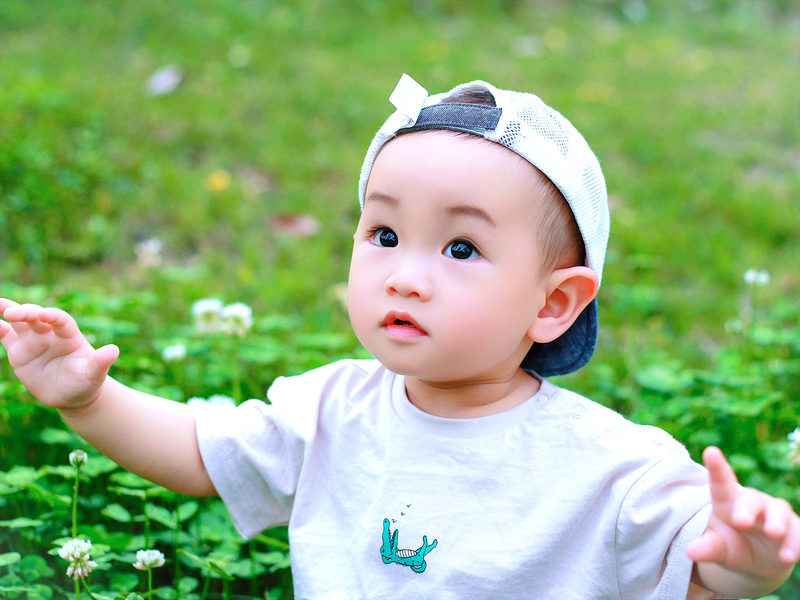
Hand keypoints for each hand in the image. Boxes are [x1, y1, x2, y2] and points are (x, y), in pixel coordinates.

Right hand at [0, 299, 118, 410]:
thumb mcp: (94, 375)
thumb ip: (100, 362)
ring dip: (10, 311)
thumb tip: (114, 350)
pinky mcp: (19, 352)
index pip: (61, 321)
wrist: (73, 395)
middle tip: (12, 312)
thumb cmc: (87, 382)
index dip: (53, 316)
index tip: (45, 315)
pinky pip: (6, 336)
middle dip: (27, 312)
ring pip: (20, 322)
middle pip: (37, 317)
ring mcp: (34, 342)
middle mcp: (50, 335)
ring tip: (1, 305)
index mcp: (69, 337)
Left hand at [687, 446, 799, 592]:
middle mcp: (752, 503)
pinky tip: (789, 556)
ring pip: (779, 512)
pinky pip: (797, 533)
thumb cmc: (730, 546)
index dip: (717, 467)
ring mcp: (775, 514)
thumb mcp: (718, 548)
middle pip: (750, 499)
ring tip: (774, 534)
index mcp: (727, 501)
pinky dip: (795, 544)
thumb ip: (707, 547)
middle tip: (740, 521)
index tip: (710, 452)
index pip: (720, 483)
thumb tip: (691, 551)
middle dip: (747, 508)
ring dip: (777, 522)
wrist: (757, 560)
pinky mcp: (794, 529)